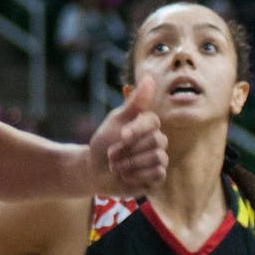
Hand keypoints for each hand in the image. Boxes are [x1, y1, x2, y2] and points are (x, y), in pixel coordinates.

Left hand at [88, 76, 166, 196]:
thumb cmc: (105, 142)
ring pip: (157, 158)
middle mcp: (157, 140)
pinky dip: (135, 175)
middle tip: (111, 154)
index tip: (122, 135)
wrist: (95, 170)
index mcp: (147, 124)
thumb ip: (135, 102)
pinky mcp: (158, 177)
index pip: (153, 121)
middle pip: (155, 141)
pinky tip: (125, 175)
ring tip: (116, 166)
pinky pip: (157, 174)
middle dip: (128, 149)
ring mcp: (159, 159)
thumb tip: (150, 78)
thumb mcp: (116, 120)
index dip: (137, 129)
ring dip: (130, 163)